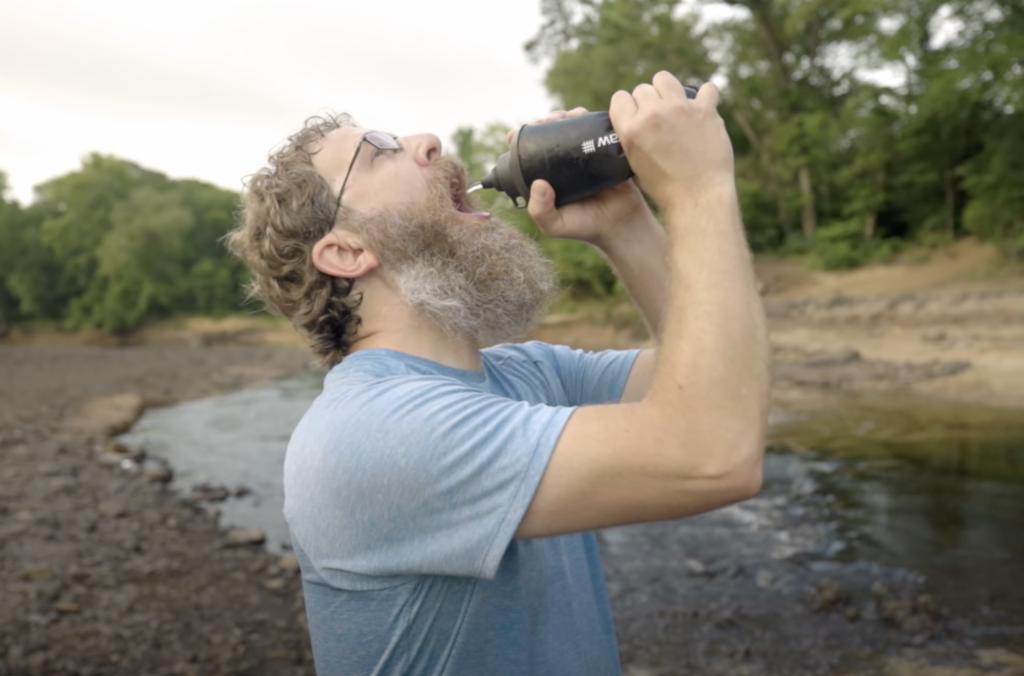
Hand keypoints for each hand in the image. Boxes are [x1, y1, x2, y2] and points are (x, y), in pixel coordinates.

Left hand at [508, 108, 651, 247]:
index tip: (517, 133)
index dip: (522, 138)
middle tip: (546, 120)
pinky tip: (581, 114)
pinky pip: (595, 127)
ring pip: (571, 126)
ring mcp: (585, 155)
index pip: (530, 151)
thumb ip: (540, 211)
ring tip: (563, 116)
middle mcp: (564, 163)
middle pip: (551, 133)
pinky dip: (587, 117)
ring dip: (564, 115)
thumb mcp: (555, 224)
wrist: (621, 224)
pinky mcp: (605, 149)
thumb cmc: (585, 226)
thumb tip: (538, 183)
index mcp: (548, 176)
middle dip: (545, 121)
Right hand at [610, 72, 734, 213]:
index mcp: (631, 129)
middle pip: (642, 89)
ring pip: (665, 79)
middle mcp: (652, 114)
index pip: (620, 98)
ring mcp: (679, 109)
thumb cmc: (665, 187)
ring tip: (675, 105)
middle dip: (648, 101)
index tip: (634, 114)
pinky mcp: (705, 110)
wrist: (697, 197)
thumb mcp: (634, 164)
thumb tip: (635, 122)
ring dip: (668, 90)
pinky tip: (704, 105)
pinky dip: (706, 96)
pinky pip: (706, 89)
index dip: (627, 106)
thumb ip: (632, 138)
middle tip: (656, 116)